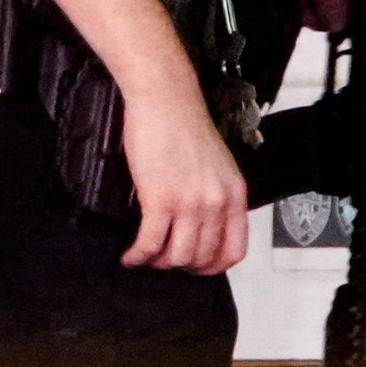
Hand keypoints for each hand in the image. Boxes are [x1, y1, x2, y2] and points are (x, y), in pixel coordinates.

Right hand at [119, 78, 252, 273]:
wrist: (165, 99)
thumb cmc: (185, 124)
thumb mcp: (217, 164)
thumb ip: (216, 194)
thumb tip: (202, 225)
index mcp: (235, 194)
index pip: (234, 249)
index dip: (213, 266)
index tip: (197, 268)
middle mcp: (217, 202)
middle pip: (203, 257)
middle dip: (180, 265)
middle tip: (164, 260)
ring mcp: (190, 203)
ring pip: (177, 256)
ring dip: (158, 262)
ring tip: (146, 256)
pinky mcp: (160, 200)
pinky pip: (150, 243)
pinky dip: (138, 255)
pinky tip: (130, 255)